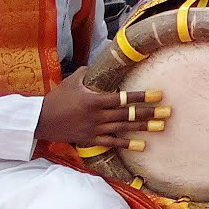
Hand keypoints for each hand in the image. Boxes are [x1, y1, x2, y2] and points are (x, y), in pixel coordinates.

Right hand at [35, 77, 166, 148]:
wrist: (40, 121)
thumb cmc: (57, 98)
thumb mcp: (72, 81)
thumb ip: (88, 72)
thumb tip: (100, 64)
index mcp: (94, 100)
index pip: (123, 97)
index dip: (142, 96)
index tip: (159, 95)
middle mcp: (97, 115)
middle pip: (128, 114)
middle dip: (150, 113)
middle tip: (168, 112)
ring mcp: (95, 129)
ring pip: (124, 128)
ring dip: (143, 127)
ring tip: (161, 127)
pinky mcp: (91, 139)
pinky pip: (112, 142)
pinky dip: (127, 144)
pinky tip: (142, 145)